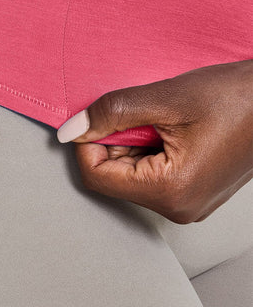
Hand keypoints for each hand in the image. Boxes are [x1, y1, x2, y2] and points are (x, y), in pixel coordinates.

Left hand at [56, 60, 252, 223]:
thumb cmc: (237, 98)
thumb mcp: (165, 98)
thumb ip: (111, 113)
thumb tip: (71, 129)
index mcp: (170, 192)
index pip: (96, 177)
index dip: (86, 143)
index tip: (95, 116)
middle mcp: (178, 208)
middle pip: (113, 177)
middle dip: (113, 141)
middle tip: (140, 112)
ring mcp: (188, 204)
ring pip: (131, 174)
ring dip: (132, 142)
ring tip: (163, 119)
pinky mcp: (195, 193)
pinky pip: (153, 173)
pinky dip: (150, 147)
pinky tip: (172, 128)